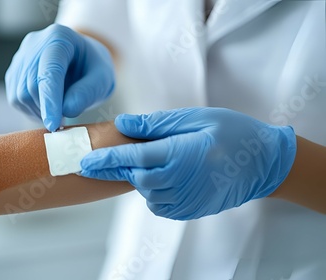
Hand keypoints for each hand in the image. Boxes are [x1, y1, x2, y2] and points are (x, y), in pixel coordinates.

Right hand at [5, 24, 114, 131]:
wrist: (81, 61)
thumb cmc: (93, 68)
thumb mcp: (102, 79)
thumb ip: (87, 93)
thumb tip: (66, 110)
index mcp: (59, 38)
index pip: (49, 72)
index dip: (50, 100)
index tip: (53, 124)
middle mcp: (34, 44)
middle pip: (31, 85)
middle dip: (47, 109)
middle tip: (64, 121)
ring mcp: (21, 57)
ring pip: (20, 94)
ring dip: (39, 112)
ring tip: (58, 112)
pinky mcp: (14, 72)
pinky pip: (16, 98)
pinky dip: (31, 110)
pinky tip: (47, 107)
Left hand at [80, 107, 296, 219]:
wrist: (262, 163)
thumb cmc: (231, 132)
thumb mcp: (195, 118)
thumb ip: (156, 125)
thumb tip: (121, 123)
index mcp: (180, 155)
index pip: (133, 158)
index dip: (105, 159)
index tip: (83, 159)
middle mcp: (181, 181)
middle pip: (135, 178)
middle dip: (112, 169)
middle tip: (92, 162)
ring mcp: (187, 200)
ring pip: (146, 192)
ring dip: (135, 178)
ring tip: (134, 163)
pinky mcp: (190, 210)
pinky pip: (160, 205)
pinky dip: (152, 191)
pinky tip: (157, 176)